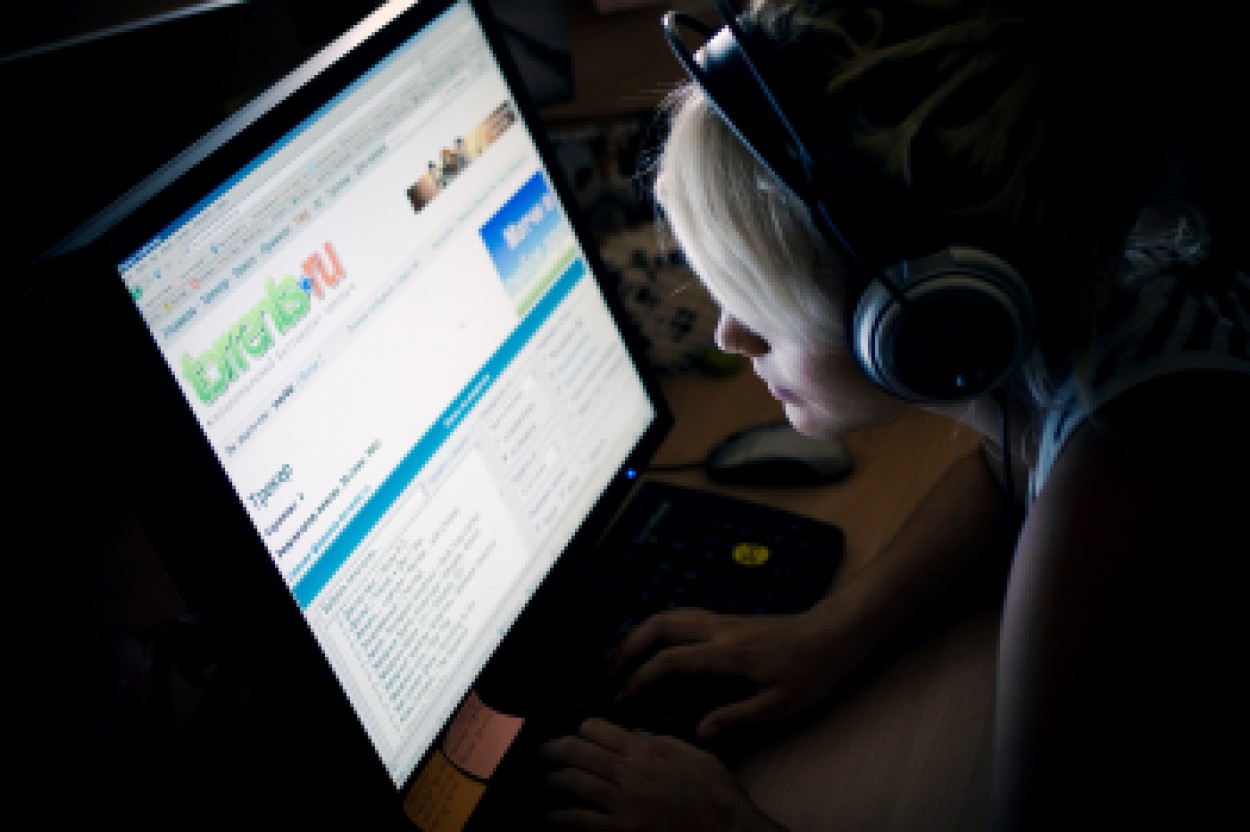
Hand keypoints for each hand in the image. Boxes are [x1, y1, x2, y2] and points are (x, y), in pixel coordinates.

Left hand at [541, 718, 783, 831]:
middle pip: (576, 751)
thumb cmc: (718, 796)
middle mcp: (629, 772)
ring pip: (572, 781)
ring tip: (545, 781)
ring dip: (552, 779)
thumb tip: (637, 734)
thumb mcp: (695, 756)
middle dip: (553, 749)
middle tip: (541, 751)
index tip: (576, 734)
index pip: (596, 728)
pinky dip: (559, 817)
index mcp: (647, 749)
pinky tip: (550, 816)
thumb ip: (663, 742)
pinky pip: (579, 821)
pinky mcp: (621, 831)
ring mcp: (623, 803)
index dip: (582, 730)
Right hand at [612, 606, 868, 740]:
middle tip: (612, 674)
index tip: (625, 698)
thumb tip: (700, 730)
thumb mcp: (782, 704)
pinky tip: (655, 640)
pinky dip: (660, 623)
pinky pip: (683, 613)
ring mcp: (723, 619)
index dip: (641, 679)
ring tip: (623, 656)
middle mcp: (720, 630)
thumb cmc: (812, 671)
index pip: (671, 661)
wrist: (834, 633)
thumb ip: (739, 717)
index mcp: (729, 654)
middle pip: (660, 627)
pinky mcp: (728, 618)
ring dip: (640, 632)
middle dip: (629, 648)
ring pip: (669, 614)